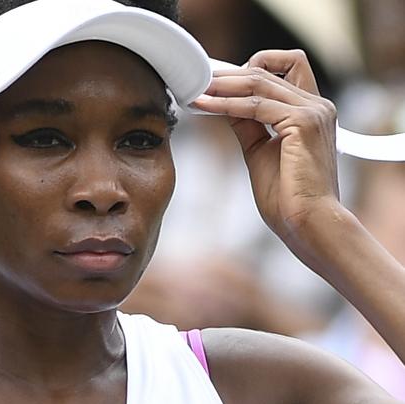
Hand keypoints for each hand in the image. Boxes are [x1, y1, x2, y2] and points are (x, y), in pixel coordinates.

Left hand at [191, 50, 339, 254]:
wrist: (308, 223)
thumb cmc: (287, 197)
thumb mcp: (260, 151)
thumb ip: (247, 125)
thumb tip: (225, 104)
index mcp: (312, 111)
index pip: (283, 68)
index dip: (247, 69)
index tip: (214, 82)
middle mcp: (317, 105)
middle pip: (268, 69)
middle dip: (228, 74)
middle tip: (198, 81)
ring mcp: (313, 111)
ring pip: (259, 82)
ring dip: (222, 85)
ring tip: (196, 90)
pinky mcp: (303, 123)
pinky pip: (255, 105)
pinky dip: (226, 104)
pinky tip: (205, 105)